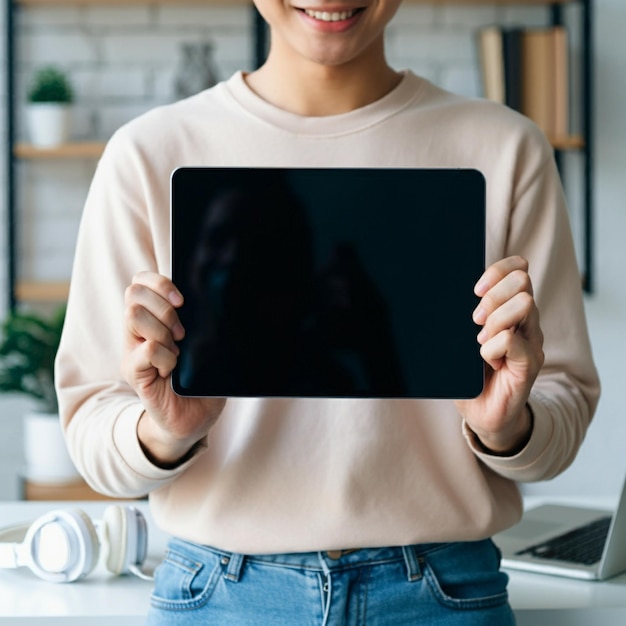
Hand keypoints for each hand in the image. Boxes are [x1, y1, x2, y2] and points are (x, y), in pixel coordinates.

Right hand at [122, 271, 225, 466]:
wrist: (194, 419)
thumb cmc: (202, 379)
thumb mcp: (207, 343)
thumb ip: (204, 319)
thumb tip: (214, 295)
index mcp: (154, 317)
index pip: (141, 282)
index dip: (160, 283)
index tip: (183, 301)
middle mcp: (138, 330)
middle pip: (134, 294)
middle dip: (165, 308)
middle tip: (183, 333)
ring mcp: (133, 350)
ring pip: (135, 316)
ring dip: (163, 331)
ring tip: (178, 351)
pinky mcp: (134, 372)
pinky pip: (147, 349)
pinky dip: (165, 356)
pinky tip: (173, 370)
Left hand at [455, 256, 543, 454]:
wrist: (483, 415)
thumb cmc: (467, 375)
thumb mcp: (457, 341)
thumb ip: (454, 318)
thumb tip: (427, 295)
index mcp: (508, 308)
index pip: (517, 269)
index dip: (498, 270)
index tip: (475, 290)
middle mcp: (525, 321)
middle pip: (521, 282)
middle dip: (493, 296)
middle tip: (475, 319)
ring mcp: (531, 341)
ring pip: (523, 305)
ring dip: (494, 321)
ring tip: (479, 342)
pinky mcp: (530, 364)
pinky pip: (514, 342)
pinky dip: (493, 349)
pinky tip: (486, 361)